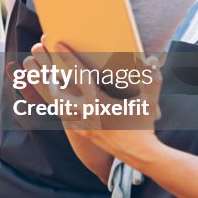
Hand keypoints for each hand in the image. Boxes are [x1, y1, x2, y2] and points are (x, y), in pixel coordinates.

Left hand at [31, 37, 163, 163]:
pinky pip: (64, 117)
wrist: (138, 153)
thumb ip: (151, 78)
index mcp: (99, 103)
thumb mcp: (149, 101)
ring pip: (57, 106)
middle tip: (45, 61)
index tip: (57, 44)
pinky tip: (60, 97)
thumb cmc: (143, 124)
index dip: (68, 59)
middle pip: (57, 93)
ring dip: (52, 91)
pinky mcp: (82, 133)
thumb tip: (152, 59)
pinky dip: (60, 105)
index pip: (80, 76)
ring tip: (50, 77)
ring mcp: (81, 125)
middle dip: (50, 76)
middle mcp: (86, 114)